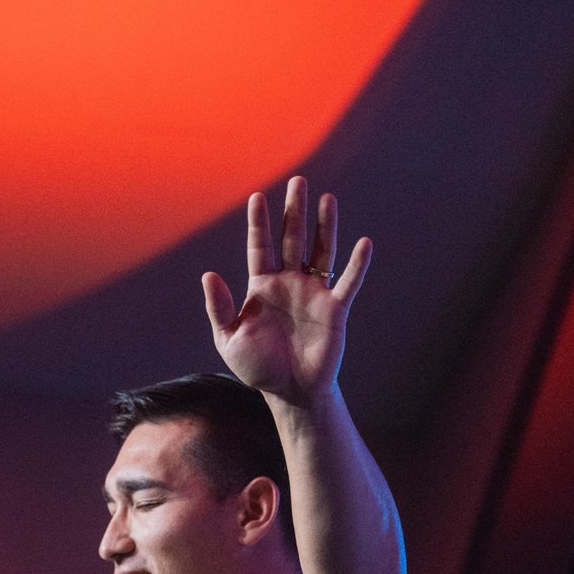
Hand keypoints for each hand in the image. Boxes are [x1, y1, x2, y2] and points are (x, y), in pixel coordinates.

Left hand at [204, 175, 373, 406]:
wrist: (290, 392)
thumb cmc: (258, 367)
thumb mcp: (229, 339)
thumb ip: (218, 307)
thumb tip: (209, 274)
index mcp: (262, 285)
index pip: (260, 246)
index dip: (259, 223)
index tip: (258, 197)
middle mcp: (289, 282)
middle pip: (292, 239)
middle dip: (294, 211)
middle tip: (298, 181)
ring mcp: (313, 293)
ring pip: (320, 252)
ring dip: (324, 226)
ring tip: (327, 198)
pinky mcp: (335, 309)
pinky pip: (348, 282)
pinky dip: (357, 264)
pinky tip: (364, 242)